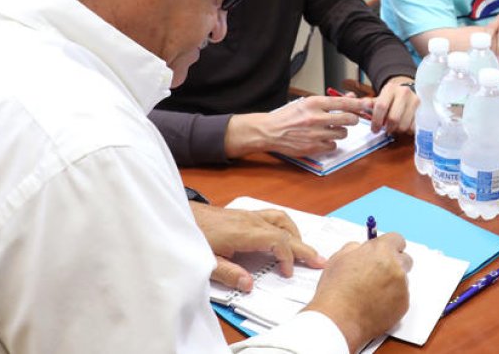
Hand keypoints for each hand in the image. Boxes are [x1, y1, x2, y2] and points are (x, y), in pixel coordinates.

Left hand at [190, 203, 324, 290]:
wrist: (178, 214)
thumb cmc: (193, 236)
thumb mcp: (206, 261)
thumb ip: (228, 273)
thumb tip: (250, 285)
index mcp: (244, 232)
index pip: (278, 241)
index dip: (287, 257)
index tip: (287, 273)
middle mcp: (251, 220)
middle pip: (285, 231)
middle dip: (303, 247)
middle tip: (319, 260)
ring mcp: (248, 215)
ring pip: (282, 220)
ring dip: (296, 234)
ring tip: (304, 249)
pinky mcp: (244, 213)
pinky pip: (273, 216)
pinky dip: (285, 226)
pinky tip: (285, 234)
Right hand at [226, 96, 371, 158]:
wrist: (269, 131)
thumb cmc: (287, 116)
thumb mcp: (306, 103)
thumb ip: (327, 102)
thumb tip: (349, 97)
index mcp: (313, 103)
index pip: (343, 102)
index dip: (358, 104)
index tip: (366, 104)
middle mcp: (315, 118)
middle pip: (348, 119)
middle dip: (352, 119)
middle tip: (349, 119)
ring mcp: (315, 134)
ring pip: (342, 133)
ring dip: (340, 132)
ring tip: (329, 130)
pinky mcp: (313, 147)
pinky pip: (333, 146)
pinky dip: (330, 144)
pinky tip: (322, 139)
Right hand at [305, 233, 412, 352]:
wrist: (337, 319)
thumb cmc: (335, 290)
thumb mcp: (339, 258)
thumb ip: (356, 248)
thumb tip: (363, 248)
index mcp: (381, 250)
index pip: (397, 240)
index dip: (390, 246)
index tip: (386, 252)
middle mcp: (396, 266)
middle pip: (405, 260)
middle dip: (395, 263)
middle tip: (379, 273)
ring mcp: (401, 286)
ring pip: (402, 280)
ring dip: (392, 283)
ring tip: (371, 293)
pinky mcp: (403, 305)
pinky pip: (401, 297)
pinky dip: (392, 299)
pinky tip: (374, 304)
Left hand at [369, 76, 418, 134]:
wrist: (407, 92)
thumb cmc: (390, 98)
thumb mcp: (377, 99)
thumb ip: (365, 103)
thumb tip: (357, 105)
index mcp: (390, 88)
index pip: (381, 106)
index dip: (376, 121)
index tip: (374, 129)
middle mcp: (404, 92)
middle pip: (393, 118)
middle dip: (387, 128)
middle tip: (385, 130)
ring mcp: (415, 101)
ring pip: (403, 125)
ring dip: (397, 130)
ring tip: (394, 127)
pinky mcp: (423, 110)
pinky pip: (413, 127)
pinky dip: (407, 130)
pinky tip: (403, 125)